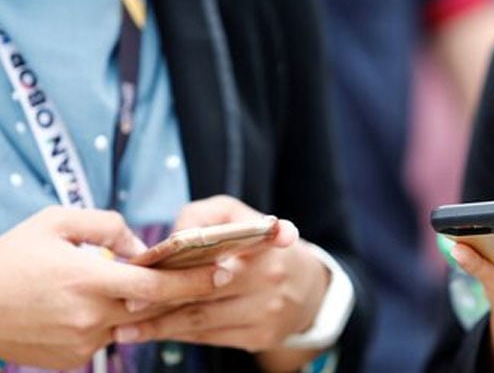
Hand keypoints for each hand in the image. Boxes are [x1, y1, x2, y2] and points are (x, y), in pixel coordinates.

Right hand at [0, 207, 226, 368]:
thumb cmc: (12, 256)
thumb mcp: (57, 222)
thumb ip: (108, 227)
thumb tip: (142, 247)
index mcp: (90, 280)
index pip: (158, 285)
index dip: (195, 279)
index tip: (223, 270)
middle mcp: (91, 316)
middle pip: (154, 308)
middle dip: (180, 293)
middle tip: (208, 276)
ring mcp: (82, 342)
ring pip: (130, 323)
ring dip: (138, 305)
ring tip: (127, 284)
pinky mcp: (72, 358)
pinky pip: (106, 337)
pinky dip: (109, 320)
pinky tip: (90, 303)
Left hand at [115, 196, 329, 354]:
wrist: (309, 288)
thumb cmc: (263, 246)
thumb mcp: (241, 214)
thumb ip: (204, 215)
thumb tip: (171, 240)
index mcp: (264, 245)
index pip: (219, 253)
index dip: (179, 264)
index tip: (143, 271)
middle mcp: (269, 280)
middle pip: (203, 293)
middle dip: (159, 300)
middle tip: (124, 305)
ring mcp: (266, 313)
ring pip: (202, 321)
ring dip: (161, 325)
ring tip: (125, 328)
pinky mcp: (260, 338)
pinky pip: (211, 337)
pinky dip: (180, 335)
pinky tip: (155, 332)